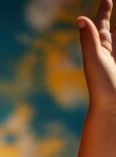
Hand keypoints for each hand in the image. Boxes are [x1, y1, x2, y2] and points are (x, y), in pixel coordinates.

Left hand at [78, 0, 115, 114]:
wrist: (112, 109)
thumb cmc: (101, 86)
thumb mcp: (94, 60)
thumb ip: (89, 40)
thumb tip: (80, 18)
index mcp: (100, 48)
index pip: (103, 24)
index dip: (105, 11)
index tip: (108, 0)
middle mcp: (111, 52)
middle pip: (115, 30)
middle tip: (114, 4)